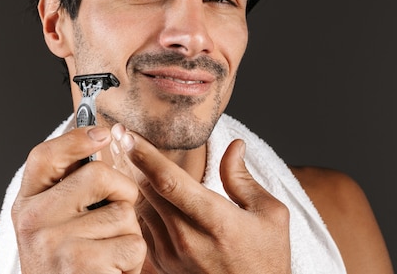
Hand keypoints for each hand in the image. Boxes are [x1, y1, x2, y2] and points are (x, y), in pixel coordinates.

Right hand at [12, 126, 146, 273]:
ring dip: (127, 236)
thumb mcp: (55, 224)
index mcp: (26, 204)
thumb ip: (69, 187)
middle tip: (113, 220)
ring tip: (104, 256)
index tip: (104, 133)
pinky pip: (132, 244)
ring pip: (123, 213)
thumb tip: (101, 135)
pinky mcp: (80, 266)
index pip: (44, 156)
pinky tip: (110, 272)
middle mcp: (32, 220)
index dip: (76, 138)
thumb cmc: (67, 265)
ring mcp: (54, 243)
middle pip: (98, 176)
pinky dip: (132, 261)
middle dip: (122, 194)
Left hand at [123, 131, 290, 273]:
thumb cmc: (267, 258)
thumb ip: (243, 178)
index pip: (169, 181)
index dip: (145, 156)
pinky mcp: (163, 266)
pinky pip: (143, 228)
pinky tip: (151, 198)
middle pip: (148, 190)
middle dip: (136, 162)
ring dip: (138, 185)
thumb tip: (235, 146)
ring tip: (137, 165)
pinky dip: (143, 208)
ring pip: (142, 208)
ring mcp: (172, 255)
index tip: (127, 134)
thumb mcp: (270, 215)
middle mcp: (188, 238)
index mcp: (215, 220)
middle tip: (126, 138)